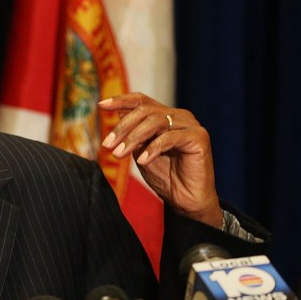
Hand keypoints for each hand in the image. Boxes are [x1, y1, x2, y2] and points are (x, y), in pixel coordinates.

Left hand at [99, 93, 221, 227]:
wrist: (186, 199)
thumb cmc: (164, 176)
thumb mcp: (141, 151)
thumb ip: (132, 134)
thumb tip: (116, 114)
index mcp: (165, 116)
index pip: (141, 101)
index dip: (121, 100)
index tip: (101, 105)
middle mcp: (178, 116)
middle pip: (145, 111)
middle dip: (122, 127)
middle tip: (107, 145)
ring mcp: (190, 125)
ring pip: (155, 121)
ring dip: (133, 137)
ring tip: (119, 154)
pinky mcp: (199, 137)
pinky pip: (170, 137)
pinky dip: (153, 148)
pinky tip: (142, 161)